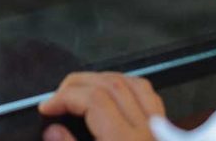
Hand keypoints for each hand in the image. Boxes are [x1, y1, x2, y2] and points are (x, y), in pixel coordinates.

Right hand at [37, 73, 165, 140]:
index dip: (63, 97)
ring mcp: (160, 131)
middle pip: (112, 85)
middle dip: (78, 83)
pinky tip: (115, 96)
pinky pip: (151, 98)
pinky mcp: (168, 135)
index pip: (93, 100)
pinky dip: (129, 88)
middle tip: (58, 97)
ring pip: (134, 84)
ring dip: (103, 80)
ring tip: (81, 91)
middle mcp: (147, 133)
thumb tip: (53, 129)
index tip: (47, 106)